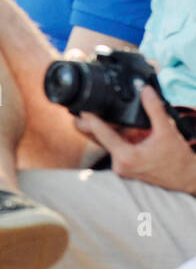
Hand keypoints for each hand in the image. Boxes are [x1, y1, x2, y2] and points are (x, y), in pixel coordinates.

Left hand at [74, 87, 195, 194]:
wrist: (186, 178)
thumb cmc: (178, 159)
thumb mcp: (167, 131)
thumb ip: (154, 109)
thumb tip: (145, 90)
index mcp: (126, 157)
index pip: (101, 133)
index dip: (91, 119)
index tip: (83, 107)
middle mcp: (119, 165)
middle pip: (99, 139)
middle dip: (94, 123)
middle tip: (90, 107)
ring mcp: (120, 168)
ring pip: (106, 144)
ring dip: (106, 130)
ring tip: (106, 116)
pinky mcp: (124, 168)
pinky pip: (114, 149)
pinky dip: (116, 138)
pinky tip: (122, 128)